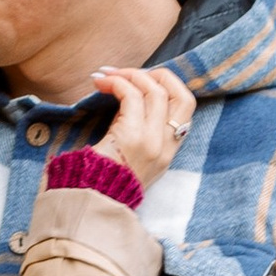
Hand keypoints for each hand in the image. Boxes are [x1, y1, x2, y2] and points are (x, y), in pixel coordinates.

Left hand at [86, 62, 193, 192]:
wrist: (89, 202)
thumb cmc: (102, 179)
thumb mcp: (130, 155)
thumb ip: (138, 129)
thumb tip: (128, 95)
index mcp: (168, 151)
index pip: (186, 108)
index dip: (168, 86)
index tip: (143, 80)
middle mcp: (165, 146)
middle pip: (181, 95)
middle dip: (157, 74)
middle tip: (129, 72)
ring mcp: (152, 142)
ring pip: (156, 90)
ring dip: (131, 74)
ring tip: (107, 75)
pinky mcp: (132, 137)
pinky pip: (131, 95)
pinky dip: (116, 82)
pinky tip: (100, 83)